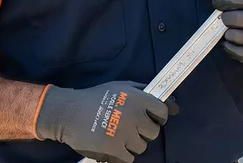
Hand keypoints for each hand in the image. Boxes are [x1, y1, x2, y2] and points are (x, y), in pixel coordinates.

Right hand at [34, 80, 178, 162]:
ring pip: (142, 147)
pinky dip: (122, 155)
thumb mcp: (121, 86)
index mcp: (138, 97)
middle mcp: (134, 115)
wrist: (69, 112)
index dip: (158, 117)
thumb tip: (174, 105)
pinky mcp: (115, 149)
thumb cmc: (96, 97)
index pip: (162, 112)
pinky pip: (130, 158)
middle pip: (153, 132)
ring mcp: (125, 133)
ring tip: (116, 135)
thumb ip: (146, 92)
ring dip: (131, 144)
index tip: (150, 119)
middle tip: (128, 128)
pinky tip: (111, 144)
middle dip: (143, 131)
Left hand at [212, 0, 242, 69]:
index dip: (227, 0)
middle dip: (226, 18)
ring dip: (227, 34)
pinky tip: (230, 43)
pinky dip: (229, 47)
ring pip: (237, 36)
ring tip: (229, 31)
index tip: (219, 2)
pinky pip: (239, 52)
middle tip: (225, 18)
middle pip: (237, 18)